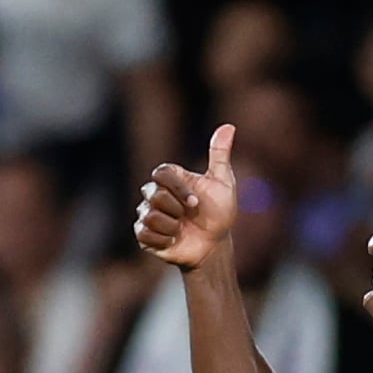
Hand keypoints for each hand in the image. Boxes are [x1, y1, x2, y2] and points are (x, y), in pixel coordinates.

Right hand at [134, 124, 237, 268]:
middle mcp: (156, 194)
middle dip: (176, 208)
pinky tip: (174, 240)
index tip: (195, 203)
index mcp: (172, 179)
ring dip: (172, 226)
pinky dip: (164, 238)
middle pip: (153, 194)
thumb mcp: (224, 183)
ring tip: (182, 229)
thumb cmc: (219, 213)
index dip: (177, 189)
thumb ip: (220, 155)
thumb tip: (228, 126)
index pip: (161, 173)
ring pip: (149, 215)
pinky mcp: (144, 235)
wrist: (214, 246)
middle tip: (189, 217)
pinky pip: (144, 232)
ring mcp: (148, 214)